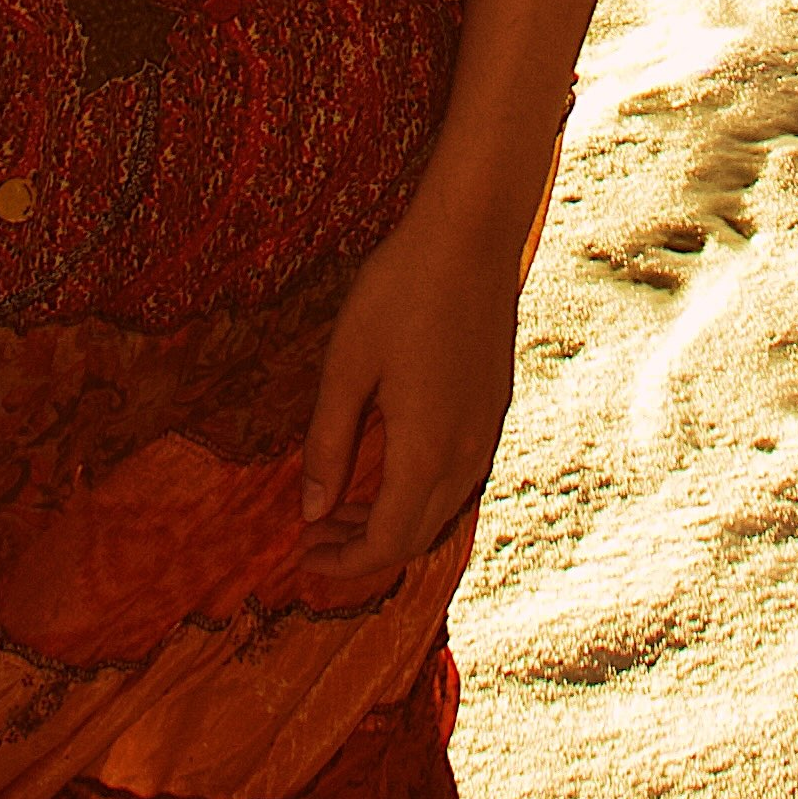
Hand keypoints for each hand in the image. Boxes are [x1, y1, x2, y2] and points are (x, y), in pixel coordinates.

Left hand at [298, 201, 523, 591]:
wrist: (471, 235)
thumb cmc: (400, 291)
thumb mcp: (346, 366)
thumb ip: (328, 444)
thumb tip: (312, 512)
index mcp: (426, 451)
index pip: (387, 542)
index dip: (343, 563)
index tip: (304, 556)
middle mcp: (466, 453)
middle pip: (416, 536)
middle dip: (362, 548)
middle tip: (313, 535)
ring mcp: (487, 430)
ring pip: (441, 510)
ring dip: (392, 520)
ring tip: (341, 504)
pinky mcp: (494, 407)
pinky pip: (458, 477)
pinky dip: (418, 493)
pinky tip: (386, 466)